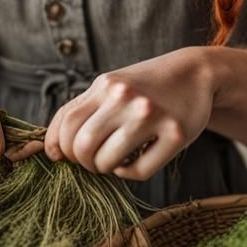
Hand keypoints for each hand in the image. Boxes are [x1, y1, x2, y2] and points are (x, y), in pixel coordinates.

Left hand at [43, 48, 213, 180]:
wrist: (194, 72)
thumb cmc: (144, 85)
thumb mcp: (111, 86)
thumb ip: (81, 109)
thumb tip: (51, 151)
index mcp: (106, 84)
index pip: (66, 124)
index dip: (60, 147)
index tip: (68, 155)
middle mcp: (126, 97)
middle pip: (83, 146)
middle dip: (83, 163)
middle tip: (93, 161)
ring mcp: (151, 115)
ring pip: (108, 162)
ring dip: (106, 169)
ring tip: (115, 159)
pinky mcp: (175, 134)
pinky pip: (139, 172)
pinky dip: (129, 173)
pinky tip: (135, 159)